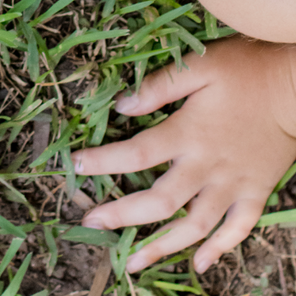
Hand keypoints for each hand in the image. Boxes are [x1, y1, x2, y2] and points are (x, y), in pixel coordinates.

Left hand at [73, 38, 295, 273]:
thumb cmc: (245, 69)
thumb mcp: (198, 66)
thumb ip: (159, 86)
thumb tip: (121, 105)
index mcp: (189, 133)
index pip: (136, 154)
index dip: (102, 162)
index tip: (74, 165)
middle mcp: (207, 167)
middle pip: (159, 201)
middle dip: (122, 215)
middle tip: (91, 222)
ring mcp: (233, 185)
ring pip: (194, 227)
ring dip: (162, 247)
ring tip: (133, 263)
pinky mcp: (256, 193)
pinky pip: (237, 230)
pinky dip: (218, 250)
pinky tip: (198, 264)